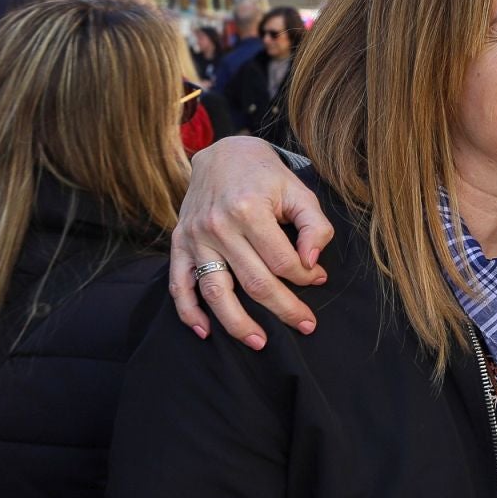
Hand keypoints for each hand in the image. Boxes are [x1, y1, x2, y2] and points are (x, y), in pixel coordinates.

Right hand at [170, 137, 331, 348]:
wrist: (223, 154)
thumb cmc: (266, 176)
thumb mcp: (298, 191)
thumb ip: (315, 225)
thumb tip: (313, 263)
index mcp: (249, 209)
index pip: (282, 260)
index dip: (305, 276)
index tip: (318, 278)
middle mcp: (218, 226)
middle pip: (254, 282)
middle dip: (284, 308)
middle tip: (306, 325)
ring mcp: (194, 237)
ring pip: (215, 291)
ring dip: (237, 323)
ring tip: (259, 342)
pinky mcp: (179, 244)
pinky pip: (179, 284)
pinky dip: (188, 312)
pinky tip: (205, 331)